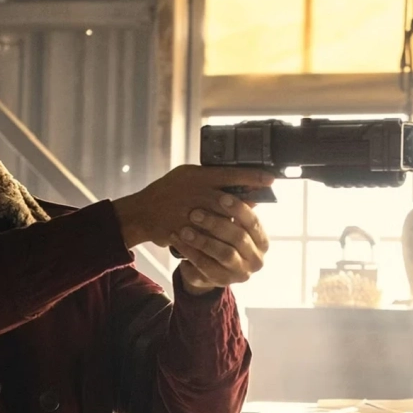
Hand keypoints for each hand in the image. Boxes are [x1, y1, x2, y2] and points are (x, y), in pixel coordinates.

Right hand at [113, 164, 272, 248]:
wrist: (141, 212)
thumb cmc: (167, 191)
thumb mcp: (187, 176)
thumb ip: (211, 179)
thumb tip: (240, 185)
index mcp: (197, 176)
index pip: (231, 173)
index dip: (253, 176)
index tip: (271, 178)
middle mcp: (195, 192)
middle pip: (230, 200)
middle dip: (247, 205)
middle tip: (262, 209)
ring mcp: (189, 212)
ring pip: (221, 220)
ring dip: (235, 224)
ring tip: (246, 227)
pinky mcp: (184, 230)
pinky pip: (207, 236)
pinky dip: (219, 238)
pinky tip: (228, 239)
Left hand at [171, 194, 268, 294]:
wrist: (207, 267)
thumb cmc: (220, 237)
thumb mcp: (228, 222)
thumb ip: (235, 208)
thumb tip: (244, 181)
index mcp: (262, 241)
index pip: (253, 222)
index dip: (238, 209)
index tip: (221, 196)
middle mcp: (256, 259)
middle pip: (238, 238)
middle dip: (216, 223)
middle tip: (195, 213)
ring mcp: (240, 273)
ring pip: (223, 253)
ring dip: (202, 239)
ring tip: (184, 228)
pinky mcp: (221, 282)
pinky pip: (204, 266)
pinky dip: (189, 251)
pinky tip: (177, 239)